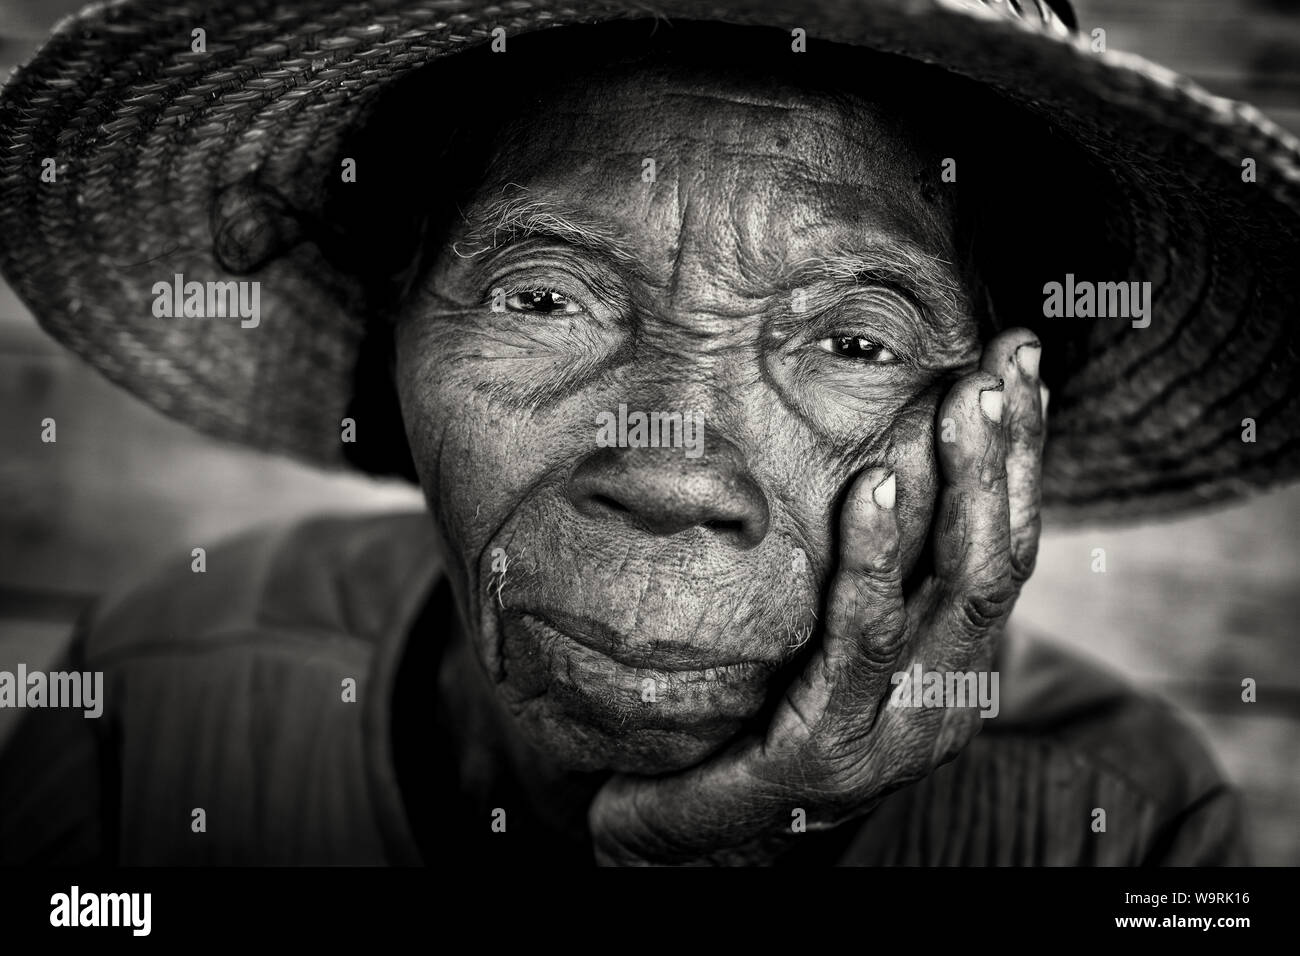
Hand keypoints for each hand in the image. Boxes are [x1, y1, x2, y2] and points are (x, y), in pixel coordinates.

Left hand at [588, 328, 1046, 864]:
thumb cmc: (766, 718)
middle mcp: (946, 690)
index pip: (1004, 542)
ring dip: (967, 487)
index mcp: (951, 659)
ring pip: (958, 592)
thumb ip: (870, 567)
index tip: (1021, 361)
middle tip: (1005, 360)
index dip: (1020, 453)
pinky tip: (878, 487)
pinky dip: (877, 559)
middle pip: (1001, 556)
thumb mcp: (835, 639)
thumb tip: (877, 446)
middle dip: (1008, 452)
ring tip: (962, 400)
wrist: (696, 835)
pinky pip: (861, 639)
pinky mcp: (828, 748)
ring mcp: (898, 725)